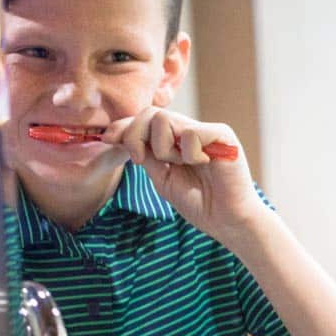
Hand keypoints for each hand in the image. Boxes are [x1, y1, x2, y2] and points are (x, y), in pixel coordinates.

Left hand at [105, 107, 266, 245]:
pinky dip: (190, 154)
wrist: (228, 221)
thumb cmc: (200, 204)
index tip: (108, 138)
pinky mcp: (223, 135)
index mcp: (177, 140)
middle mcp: (191, 131)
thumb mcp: (162, 178)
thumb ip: (146, 156)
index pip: (146, 120)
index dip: (125, 126)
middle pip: (151, 114)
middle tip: (142, 160)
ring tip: (181, 165)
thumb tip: (118, 135)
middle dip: (135, 136)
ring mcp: (206, 131)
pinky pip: (191, 133)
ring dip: (163, 148)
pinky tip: (205, 165)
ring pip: (165, 119)